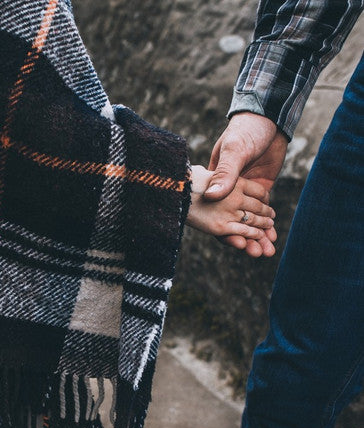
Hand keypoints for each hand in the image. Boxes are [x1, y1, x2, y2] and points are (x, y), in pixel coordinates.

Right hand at [205, 112, 288, 256]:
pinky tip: (272, 237)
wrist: (269, 117)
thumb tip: (213, 196)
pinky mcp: (262, 189)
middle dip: (246, 238)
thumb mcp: (234, 151)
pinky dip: (267, 225)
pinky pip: (263, 211)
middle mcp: (229, 191)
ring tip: (266, 251)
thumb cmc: (245, 131)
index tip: (236, 243)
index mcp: (216, 183)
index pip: (217, 212)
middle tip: (256, 253)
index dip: (225, 230)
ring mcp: (246, 191)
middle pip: (235, 220)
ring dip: (258, 235)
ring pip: (249, 218)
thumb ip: (224, 174)